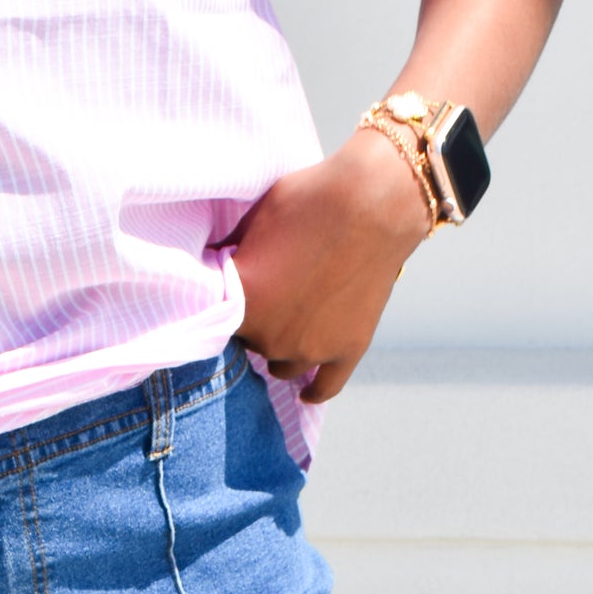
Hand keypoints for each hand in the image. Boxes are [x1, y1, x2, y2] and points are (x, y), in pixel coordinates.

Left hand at [232, 132, 431, 404]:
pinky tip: (305, 392)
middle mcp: (271, 338)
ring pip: (283, 366)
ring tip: (287, 330)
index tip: (239, 293)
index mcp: (241, 307)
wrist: (374, 201)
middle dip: (258, 323)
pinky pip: (325, 386)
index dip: (230, 304)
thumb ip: (233, 257)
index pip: (218, 321)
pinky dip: (314, 390)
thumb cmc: (309, 200)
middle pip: (252, 344)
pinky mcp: (348, 350)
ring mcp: (311, 349)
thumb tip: (219, 269)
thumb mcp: (253, 221)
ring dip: (282, 351)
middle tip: (274, 297)